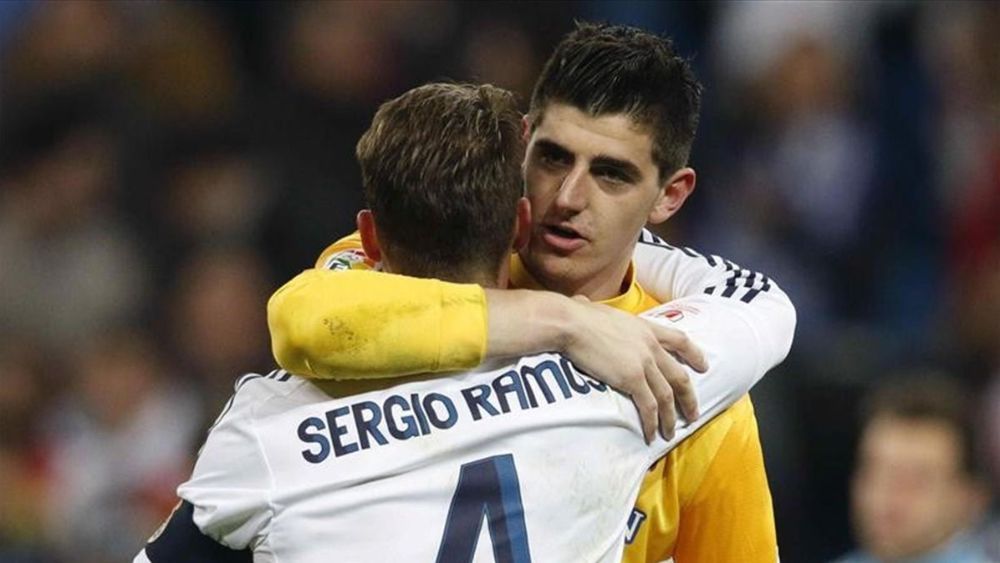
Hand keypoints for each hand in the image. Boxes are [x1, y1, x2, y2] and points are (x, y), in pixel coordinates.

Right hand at [561, 298, 706, 442]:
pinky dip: (653, 422)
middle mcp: (651, 346)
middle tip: (693, 414)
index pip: (680, 340)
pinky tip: (652, 434)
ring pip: (667, 396)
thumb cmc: (578, 315)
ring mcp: (643, 363)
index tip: (703, 366)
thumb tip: (582, 305)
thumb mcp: (599, 310)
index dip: (694, 354)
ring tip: (672, 433)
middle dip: (689, 398)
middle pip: (679, 376)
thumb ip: (599, 312)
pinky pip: (649, 406)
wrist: (572, 324)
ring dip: (671, 417)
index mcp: (646, 328)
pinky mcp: (632, 379)